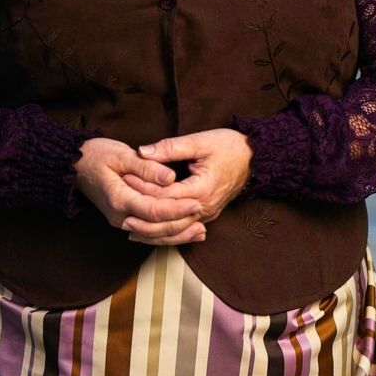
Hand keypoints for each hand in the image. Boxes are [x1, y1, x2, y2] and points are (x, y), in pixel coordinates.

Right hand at [76, 137, 206, 244]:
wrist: (76, 166)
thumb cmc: (97, 155)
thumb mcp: (121, 154)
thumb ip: (146, 167)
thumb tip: (169, 177)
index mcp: (118, 199)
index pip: (153, 210)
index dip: (177, 209)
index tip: (196, 203)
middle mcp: (119, 216)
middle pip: (155, 228)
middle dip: (181, 224)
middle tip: (203, 215)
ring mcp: (121, 221)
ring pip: (153, 235)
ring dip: (177, 235)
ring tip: (201, 231)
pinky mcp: (125, 220)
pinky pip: (148, 233)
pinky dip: (166, 235)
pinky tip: (184, 233)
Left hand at [130, 128, 253, 227]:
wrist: (255, 159)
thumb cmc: (229, 147)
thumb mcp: (200, 141)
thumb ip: (170, 148)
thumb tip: (143, 152)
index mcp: (201, 189)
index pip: (164, 195)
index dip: (143, 188)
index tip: (125, 178)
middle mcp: (204, 208)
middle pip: (168, 220)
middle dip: (143, 216)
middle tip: (120, 210)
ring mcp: (206, 215)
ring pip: (175, 231)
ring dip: (152, 232)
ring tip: (129, 227)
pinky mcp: (206, 216)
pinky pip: (183, 230)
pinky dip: (165, 233)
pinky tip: (149, 233)